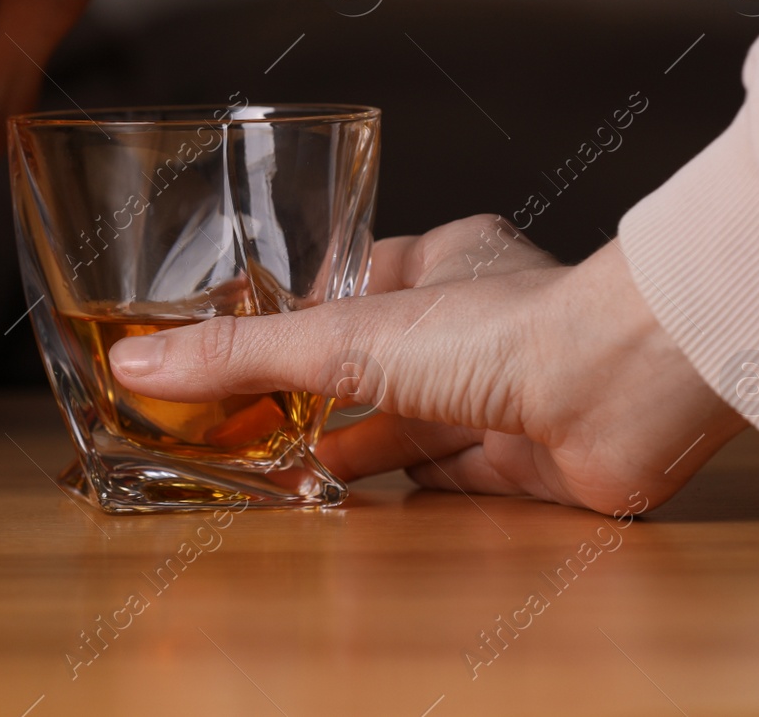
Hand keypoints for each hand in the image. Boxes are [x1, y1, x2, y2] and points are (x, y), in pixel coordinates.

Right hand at [108, 215, 747, 513]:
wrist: (617, 391)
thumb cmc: (503, 328)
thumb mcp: (344, 335)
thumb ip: (241, 355)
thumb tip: (141, 362)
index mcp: (438, 262)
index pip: (348, 285)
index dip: (290, 316)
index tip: (233, 342)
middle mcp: (472, 323)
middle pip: (370, 362)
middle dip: (310, 392)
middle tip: (242, 416)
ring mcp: (499, 391)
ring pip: (404, 420)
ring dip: (347, 442)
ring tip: (275, 460)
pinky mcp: (523, 456)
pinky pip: (445, 473)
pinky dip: (398, 485)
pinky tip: (351, 495)